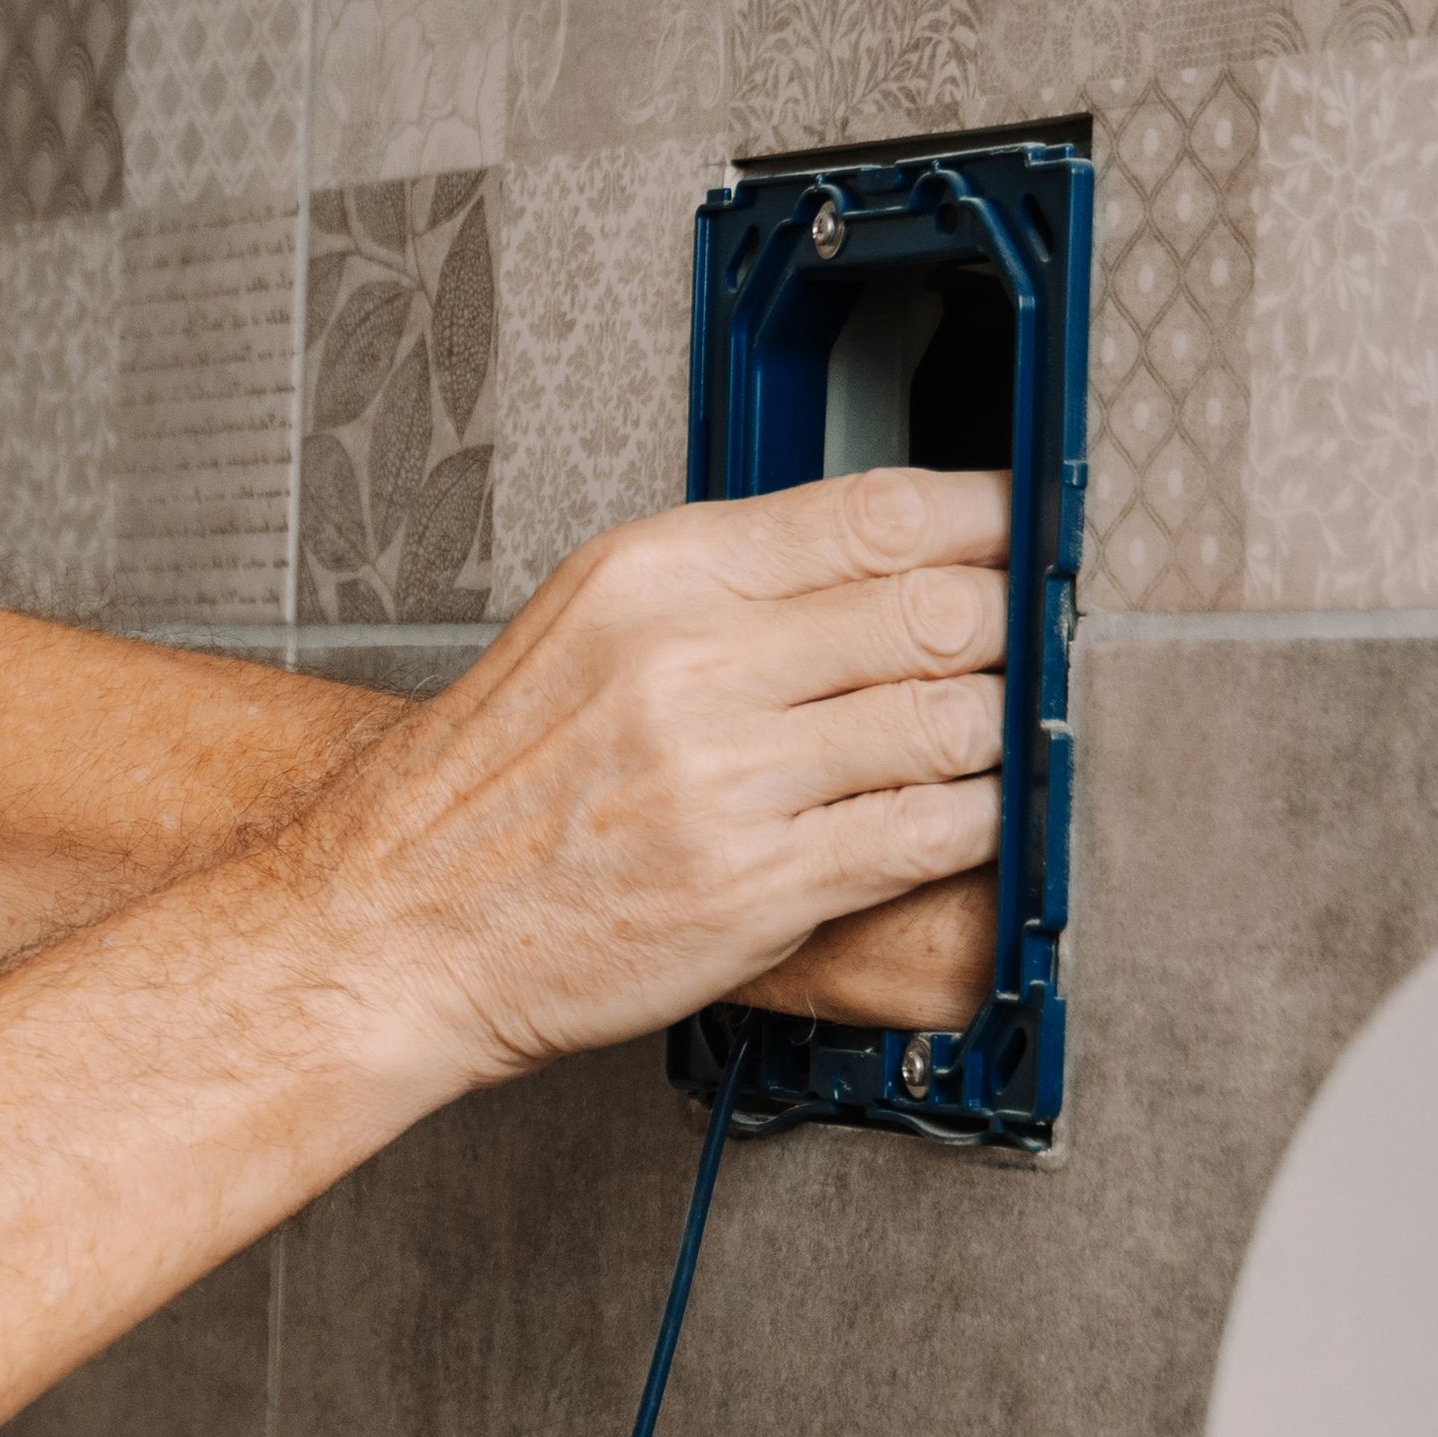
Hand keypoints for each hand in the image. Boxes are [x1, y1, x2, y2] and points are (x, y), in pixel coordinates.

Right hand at [262, 470, 1005, 1086]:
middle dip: (1014, 626)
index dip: (988, 518)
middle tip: (1043, 638)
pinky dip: (980, 822)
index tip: (1031, 530)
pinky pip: (923, 833)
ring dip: (1004, 732)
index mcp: (656, 577)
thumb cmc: (492, 789)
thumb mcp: (589, 627)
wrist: (394, 924)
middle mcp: (690, 664)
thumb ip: (731, 585)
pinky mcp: (754, 886)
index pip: (875, 512)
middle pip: (935, 609)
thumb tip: (888, 557)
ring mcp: (725, 779)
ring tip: (1006, 733)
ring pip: (949, 722)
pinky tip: (977, 813)